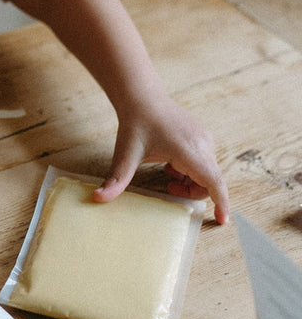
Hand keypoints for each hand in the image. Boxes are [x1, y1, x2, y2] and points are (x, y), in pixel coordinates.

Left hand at [92, 95, 229, 223]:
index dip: (220, 202)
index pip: (213, 181)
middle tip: (168, 187)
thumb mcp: (125, 154)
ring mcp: (205, 140)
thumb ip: (116, 180)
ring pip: (207, 173)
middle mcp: (202, 144)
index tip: (222, 221)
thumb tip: (97, 198)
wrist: (142, 97)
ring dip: (190, 181)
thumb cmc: (136, 124)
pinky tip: (171, 164)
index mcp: (187, 150)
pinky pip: (205, 163)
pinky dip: (191, 171)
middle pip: (209, 181)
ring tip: (167, 173)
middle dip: (191, 192)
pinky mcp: (203, 137)